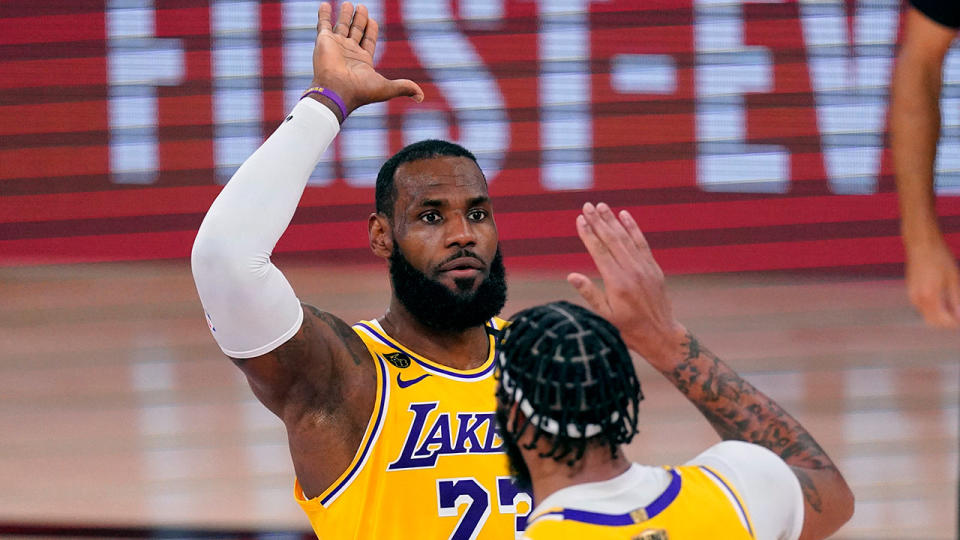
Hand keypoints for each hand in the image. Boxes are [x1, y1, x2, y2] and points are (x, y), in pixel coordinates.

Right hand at [311, 2, 422, 117]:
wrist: (336, 92)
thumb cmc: (360, 91)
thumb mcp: (387, 88)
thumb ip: (404, 87)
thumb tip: (421, 97)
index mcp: (363, 61)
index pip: (369, 41)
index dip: (372, 30)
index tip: (373, 20)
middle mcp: (349, 53)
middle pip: (356, 31)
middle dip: (359, 20)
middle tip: (362, 7)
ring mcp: (336, 46)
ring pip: (341, 26)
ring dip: (344, 15)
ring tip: (348, 4)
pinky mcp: (323, 41)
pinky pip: (323, 24)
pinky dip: (323, 14)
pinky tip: (325, 4)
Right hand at [567, 202, 686, 366]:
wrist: (661, 335)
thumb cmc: (628, 329)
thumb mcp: (604, 316)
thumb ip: (589, 294)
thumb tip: (571, 275)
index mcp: (617, 283)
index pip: (599, 251)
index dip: (588, 234)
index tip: (579, 219)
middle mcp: (632, 272)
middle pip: (612, 240)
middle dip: (598, 221)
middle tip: (587, 206)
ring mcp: (645, 268)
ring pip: (626, 238)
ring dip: (613, 220)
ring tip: (601, 206)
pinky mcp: (654, 268)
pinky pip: (642, 243)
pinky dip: (633, 228)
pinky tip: (625, 216)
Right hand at [905, 238, 959, 327]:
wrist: (921, 245)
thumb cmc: (939, 259)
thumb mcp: (953, 279)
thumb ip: (956, 299)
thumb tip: (959, 316)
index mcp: (929, 297)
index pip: (943, 320)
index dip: (955, 323)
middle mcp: (918, 299)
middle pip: (933, 322)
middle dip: (947, 322)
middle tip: (958, 316)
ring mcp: (912, 296)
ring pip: (927, 316)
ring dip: (940, 316)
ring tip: (953, 308)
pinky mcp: (911, 291)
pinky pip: (922, 307)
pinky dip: (933, 309)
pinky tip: (943, 301)